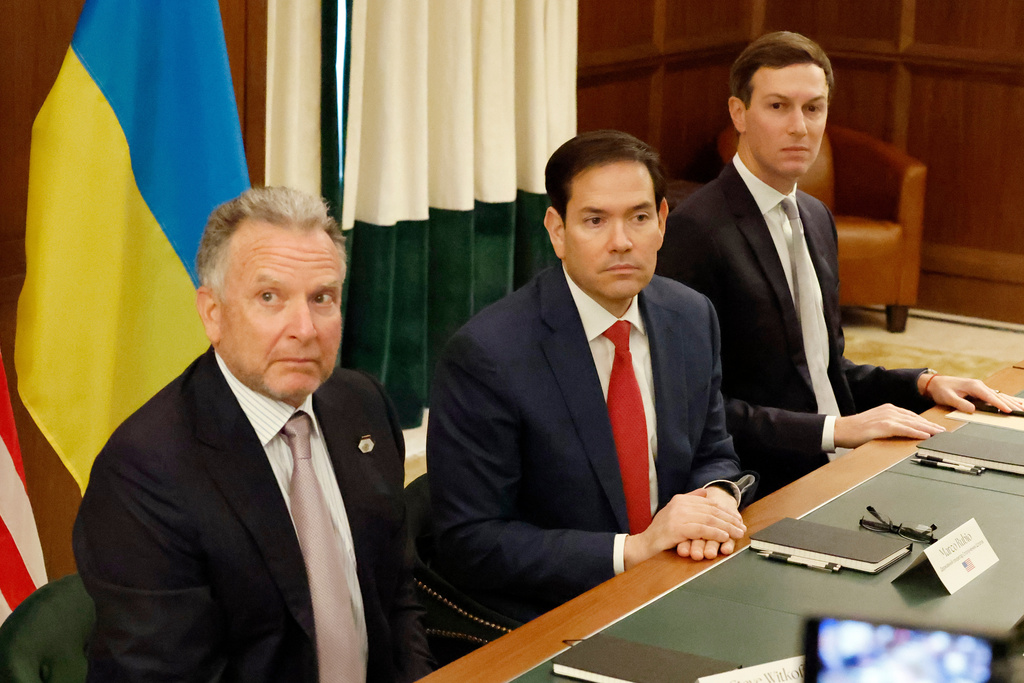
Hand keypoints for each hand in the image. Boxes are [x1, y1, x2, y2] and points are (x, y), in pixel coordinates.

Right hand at [623, 488, 744, 569]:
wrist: (644, 545)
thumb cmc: (660, 532)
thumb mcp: (674, 512)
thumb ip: (689, 501)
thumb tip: (706, 492)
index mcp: (680, 499)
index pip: (709, 503)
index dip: (725, 511)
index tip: (737, 519)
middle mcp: (679, 504)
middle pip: (711, 510)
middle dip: (729, 519)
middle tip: (741, 527)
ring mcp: (677, 515)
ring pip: (709, 519)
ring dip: (726, 527)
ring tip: (737, 533)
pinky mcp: (677, 528)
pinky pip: (701, 529)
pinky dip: (715, 533)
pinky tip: (724, 537)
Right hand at [833, 404, 944, 448]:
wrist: (840, 429)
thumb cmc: (855, 430)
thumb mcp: (874, 424)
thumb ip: (887, 425)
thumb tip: (898, 433)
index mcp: (887, 409)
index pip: (911, 415)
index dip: (924, 422)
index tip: (934, 427)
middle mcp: (889, 410)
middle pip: (915, 418)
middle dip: (931, 425)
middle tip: (943, 431)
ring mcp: (887, 417)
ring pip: (913, 423)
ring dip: (928, 429)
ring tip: (940, 434)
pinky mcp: (884, 426)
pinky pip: (905, 430)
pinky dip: (917, 433)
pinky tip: (926, 436)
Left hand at [921, 374, 1023, 413]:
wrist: (935, 383)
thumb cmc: (941, 390)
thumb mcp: (948, 398)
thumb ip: (960, 403)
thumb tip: (973, 409)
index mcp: (973, 386)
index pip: (989, 397)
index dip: (999, 404)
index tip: (1008, 411)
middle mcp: (979, 385)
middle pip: (998, 396)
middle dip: (1010, 404)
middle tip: (1020, 411)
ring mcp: (980, 387)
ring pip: (998, 395)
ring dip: (1010, 401)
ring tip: (1021, 408)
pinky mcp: (979, 390)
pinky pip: (994, 395)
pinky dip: (1004, 399)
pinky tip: (1012, 403)